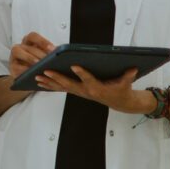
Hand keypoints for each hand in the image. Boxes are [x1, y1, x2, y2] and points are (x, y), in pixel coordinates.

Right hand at [8, 31, 54, 84]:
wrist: (26, 79)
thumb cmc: (37, 67)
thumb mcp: (44, 59)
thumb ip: (50, 54)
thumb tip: (59, 52)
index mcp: (29, 43)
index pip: (33, 36)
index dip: (43, 41)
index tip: (52, 49)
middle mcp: (20, 47)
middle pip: (28, 46)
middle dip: (39, 53)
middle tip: (48, 59)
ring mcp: (13, 56)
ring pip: (18, 51)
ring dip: (29, 57)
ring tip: (38, 64)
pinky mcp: (11, 67)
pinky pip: (15, 66)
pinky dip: (23, 69)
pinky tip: (31, 72)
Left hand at [35, 64, 151, 113]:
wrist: (120, 103)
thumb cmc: (122, 91)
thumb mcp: (127, 83)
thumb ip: (128, 76)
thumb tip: (133, 67)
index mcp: (98, 88)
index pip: (89, 80)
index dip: (82, 73)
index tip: (74, 66)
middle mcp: (86, 91)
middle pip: (70, 84)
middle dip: (57, 78)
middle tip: (46, 71)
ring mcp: (80, 92)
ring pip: (62, 88)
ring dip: (49, 83)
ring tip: (36, 77)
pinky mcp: (77, 92)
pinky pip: (61, 89)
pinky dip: (50, 85)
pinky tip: (40, 81)